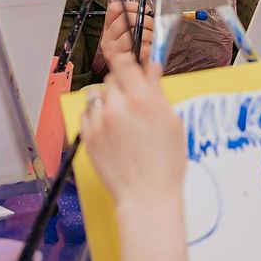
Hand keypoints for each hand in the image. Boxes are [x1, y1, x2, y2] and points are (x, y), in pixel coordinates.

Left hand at [81, 52, 184, 210]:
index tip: (131, 68)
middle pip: (111, 79)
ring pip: (98, 97)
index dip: (128, 64)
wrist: (147, 197)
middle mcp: (117, 107)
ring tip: (121, 121)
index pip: (125, 64)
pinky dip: (96, 118)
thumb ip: (158, 91)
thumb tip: (152, 68)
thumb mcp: (172, 122)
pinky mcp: (88, 137)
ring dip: (108, 102)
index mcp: (142, 99)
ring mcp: (99, 122)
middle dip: (121, 86)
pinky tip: (111, 132)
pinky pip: (87, 115)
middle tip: (133, 103)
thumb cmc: (165, 164)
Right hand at [99, 2, 153, 65]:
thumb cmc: (131, 53)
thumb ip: (135, 22)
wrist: (125, 78)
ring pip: (130, 33)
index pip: (114, 9)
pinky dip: (147, 48)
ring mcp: (112, 49)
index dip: (130, 6)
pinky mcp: (120, 61)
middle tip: (152, 25)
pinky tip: (149, 49)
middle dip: (143, 20)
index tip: (144, 9)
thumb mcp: (129, 35)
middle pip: (124, 19)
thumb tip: (146, 11)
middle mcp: (107, 38)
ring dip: (147, 35)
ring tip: (151, 39)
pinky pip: (138, 49)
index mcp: (108, 28)